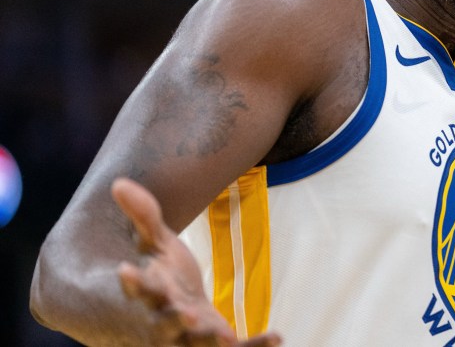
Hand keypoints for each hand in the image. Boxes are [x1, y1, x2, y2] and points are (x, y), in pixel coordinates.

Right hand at [112, 177, 281, 345]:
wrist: (173, 314)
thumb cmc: (164, 274)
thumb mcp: (156, 243)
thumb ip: (144, 216)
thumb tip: (119, 181)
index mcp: (151, 294)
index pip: (138, 289)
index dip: (133, 282)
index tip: (124, 269)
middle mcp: (165, 321)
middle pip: (164, 325)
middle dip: (173, 321)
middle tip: (188, 314)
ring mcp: (190, 337)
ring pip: (196, 344)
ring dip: (208, 340)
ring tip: (224, 336)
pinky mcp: (217, 344)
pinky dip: (255, 345)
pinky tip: (278, 335)